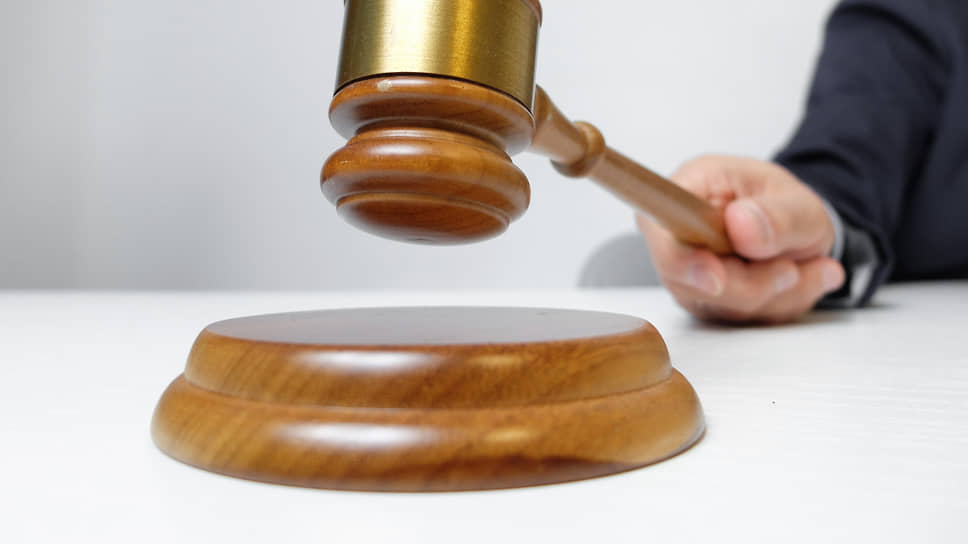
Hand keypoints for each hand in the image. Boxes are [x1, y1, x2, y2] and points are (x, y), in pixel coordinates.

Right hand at [638, 155, 845, 323]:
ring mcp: (686, 277)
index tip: (716, 279)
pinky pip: (744, 319)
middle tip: (792, 266)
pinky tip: (799, 277)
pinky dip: (780, 304)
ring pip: (723, 306)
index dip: (682, 260)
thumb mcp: (799, 201)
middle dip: (752, 283)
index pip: (660, 230)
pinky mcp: (706, 304)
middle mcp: (674, 238)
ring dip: (774, 293)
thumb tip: (742, 225)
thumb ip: (778, 216)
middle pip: (691, 282)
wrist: (795, 228)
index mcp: (685, 192)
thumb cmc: (784, 206)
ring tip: (805, 264)